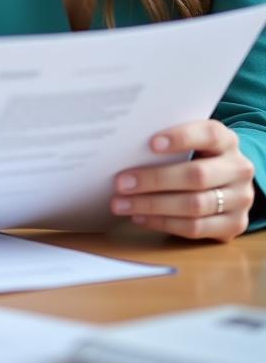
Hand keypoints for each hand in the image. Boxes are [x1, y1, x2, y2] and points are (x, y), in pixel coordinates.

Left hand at [111, 119, 255, 240]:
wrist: (227, 182)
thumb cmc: (194, 155)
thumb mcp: (189, 142)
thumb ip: (166, 142)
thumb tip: (122, 147)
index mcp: (227, 141)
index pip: (209, 134)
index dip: (181, 137)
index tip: (151, 144)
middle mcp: (239, 169)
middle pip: (197, 176)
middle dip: (154, 180)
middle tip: (120, 183)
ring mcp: (241, 199)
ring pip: (194, 206)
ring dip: (152, 206)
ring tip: (121, 204)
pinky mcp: (235, 225)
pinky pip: (196, 228)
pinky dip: (163, 223)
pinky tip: (139, 217)